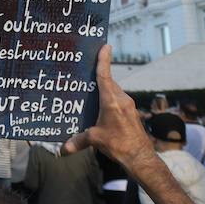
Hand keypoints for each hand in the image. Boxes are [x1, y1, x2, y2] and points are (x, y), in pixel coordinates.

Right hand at [64, 46, 151, 169]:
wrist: (140, 158)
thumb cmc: (120, 145)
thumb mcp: (95, 139)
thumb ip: (78, 140)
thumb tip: (63, 148)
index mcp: (111, 101)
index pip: (105, 75)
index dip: (104, 59)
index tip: (105, 46)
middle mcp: (122, 100)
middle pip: (109, 83)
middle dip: (99, 77)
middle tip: (87, 73)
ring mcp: (129, 106)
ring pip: (114, 93)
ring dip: (104, 91)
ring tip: (91, 95)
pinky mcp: (131, 114)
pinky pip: (119, 102)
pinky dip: (110, 101)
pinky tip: (102, 111)